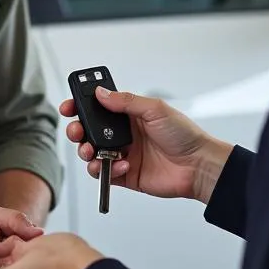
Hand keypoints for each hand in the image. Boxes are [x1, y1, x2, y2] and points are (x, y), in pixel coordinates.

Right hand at [61, 87, 230, 202]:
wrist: (198, 166)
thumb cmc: (185, 135)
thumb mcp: (155, 109)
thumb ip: (126, 102)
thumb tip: (101, 93)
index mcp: (129, 115)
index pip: (98, 107)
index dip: (80, 106)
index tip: (69, 106)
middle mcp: (124, 133)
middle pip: (89, 131)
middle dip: (77, 131)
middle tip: (77, 132)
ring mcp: (123, 154)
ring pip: (91, 153)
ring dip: (86, 152)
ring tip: (92, 152)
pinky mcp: (126, 175)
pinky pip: (104, 174)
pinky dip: (105, 170)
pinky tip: (121, 164)